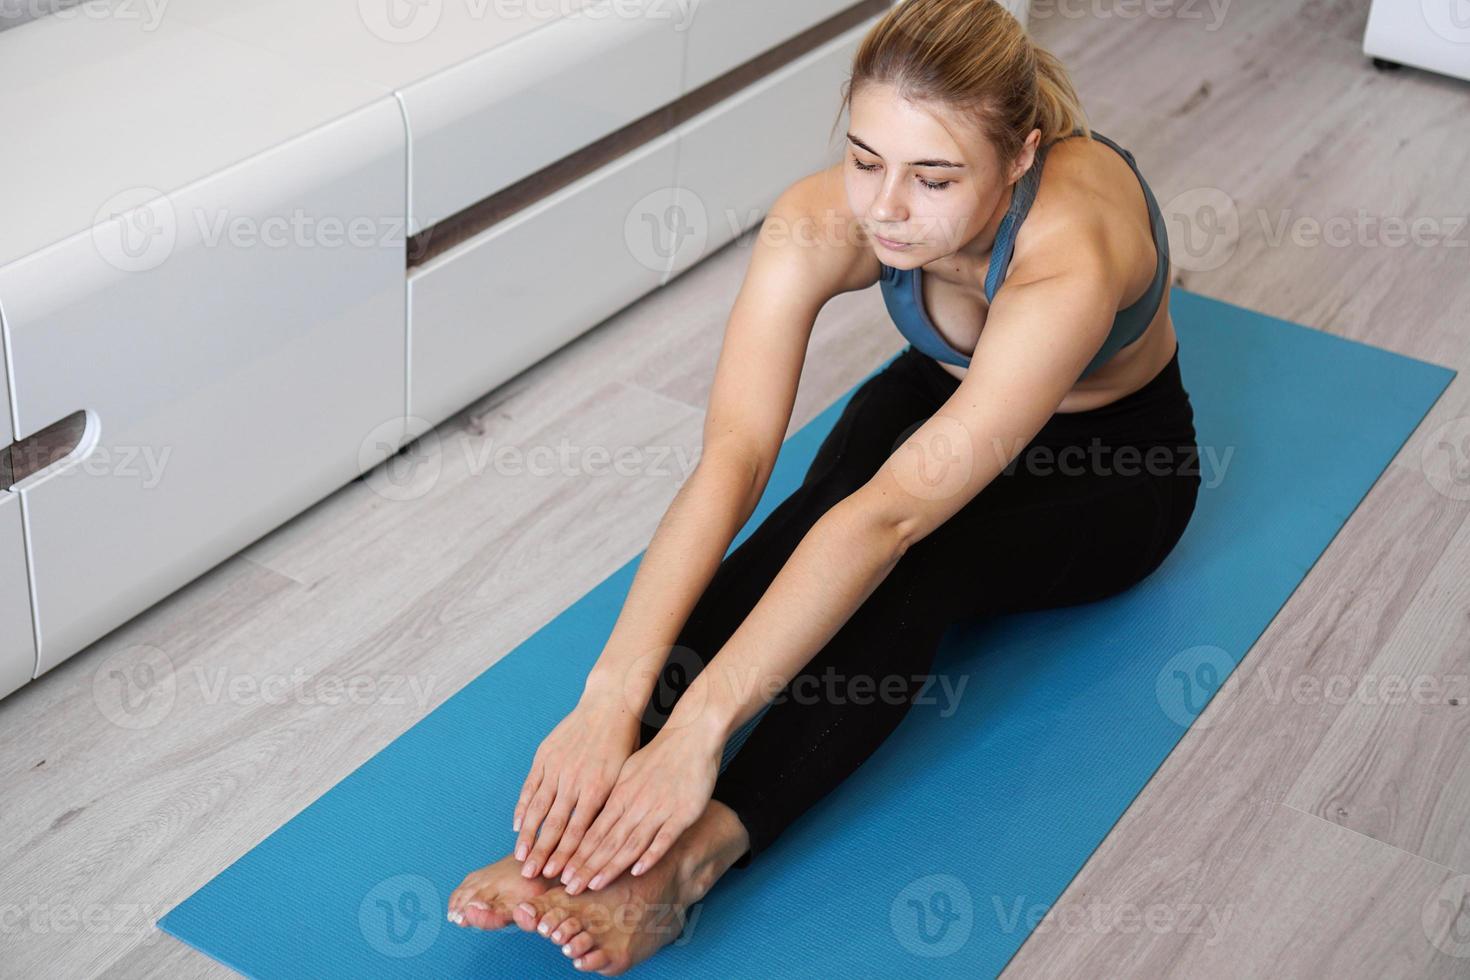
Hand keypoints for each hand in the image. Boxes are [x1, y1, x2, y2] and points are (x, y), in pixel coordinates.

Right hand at [512, 693, 640, 879]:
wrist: (609, 705)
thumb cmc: (623, 743)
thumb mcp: (623, 776)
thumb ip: (609, 806)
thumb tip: (600, 840)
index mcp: (597, 788)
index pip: (578, 831)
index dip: (566, 856)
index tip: (557, 878)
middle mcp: (574, 780)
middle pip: (555, 824)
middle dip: (543, 854)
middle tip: (531, 876)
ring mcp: (556, 767)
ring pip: (538, 808)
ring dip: (528, 835)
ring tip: (520, 857)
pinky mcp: (544, 756)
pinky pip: (530, 786)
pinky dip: (522, 807)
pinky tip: (517, 826)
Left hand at [558, 719, 723, 894]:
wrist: (692, 736)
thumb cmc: (659, 755)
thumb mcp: (628, 773)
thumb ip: (612, 798)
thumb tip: (591, 819)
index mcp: (619, 794)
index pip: (592, 830)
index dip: (576, 854)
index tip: (561, 874)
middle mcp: (634, 803)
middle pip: (606, 840)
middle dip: (586, 866)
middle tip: (569, 888)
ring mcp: (658, 808)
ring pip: (630, 842)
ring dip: (611, 866)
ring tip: (594, 885)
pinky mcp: (682, 813)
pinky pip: (664, 838)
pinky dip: (650, 855)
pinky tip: (637, 871)